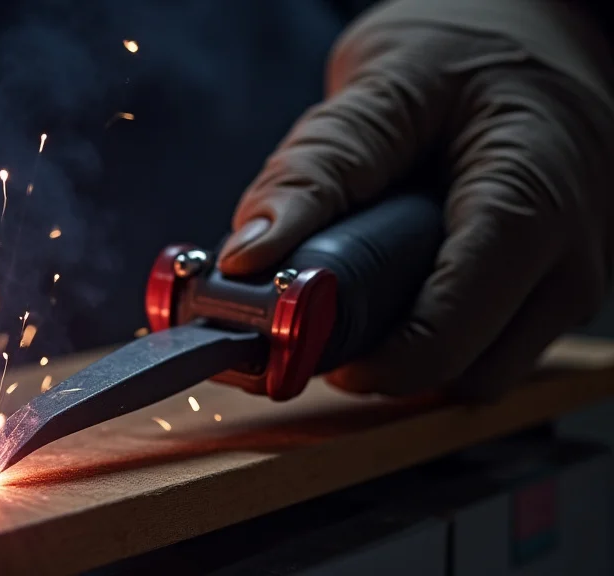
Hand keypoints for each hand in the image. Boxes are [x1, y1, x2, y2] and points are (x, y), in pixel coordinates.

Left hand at [217, 0, 613, 399]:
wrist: (540, 24)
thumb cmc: (470, 43)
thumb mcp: (384, 83)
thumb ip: (316, 171)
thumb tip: (247, 256)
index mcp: (531, 205)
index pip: (449, 333)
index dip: (364, 358)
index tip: (298, 346)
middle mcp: (571, 256)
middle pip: (466, 369)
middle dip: (381, 360)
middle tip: (314, 323)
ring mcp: (572, 275)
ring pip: (481, 370)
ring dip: (408, 352)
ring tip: (354, 298)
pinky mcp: (554, 283)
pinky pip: (493, 343)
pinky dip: (433, 333)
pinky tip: (393, 287)